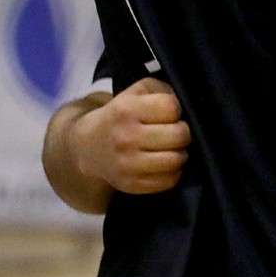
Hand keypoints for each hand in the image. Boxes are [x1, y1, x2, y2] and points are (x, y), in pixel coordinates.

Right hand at [70, 80, 188, 195]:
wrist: (88, 146)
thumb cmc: (122, 115)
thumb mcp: (137, 92)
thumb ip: (163, 91)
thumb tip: (186, 106)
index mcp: (126, 110)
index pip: (171, 108)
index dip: (176, 110)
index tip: (169, 114)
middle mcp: (125, 137)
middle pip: (179, 135)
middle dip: (183, 132)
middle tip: (175, 132)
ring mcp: (127, 164)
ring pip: (176, 160)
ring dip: (180, 153)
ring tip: (171, 148)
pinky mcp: (130, 184)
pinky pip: (169, 180)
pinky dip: (173, 172)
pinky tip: (163, 163)